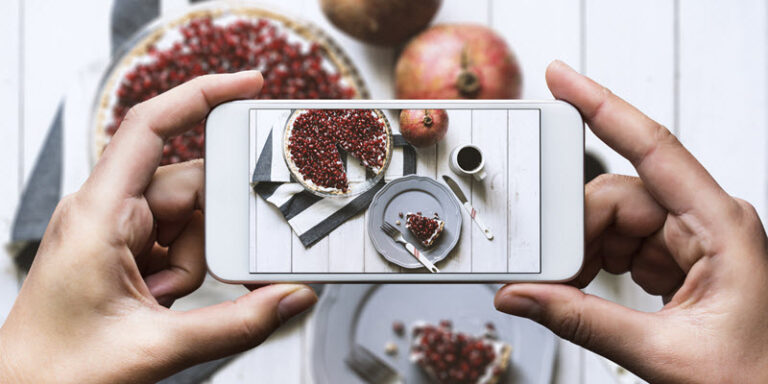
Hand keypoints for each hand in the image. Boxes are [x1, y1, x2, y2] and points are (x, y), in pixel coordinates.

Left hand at [0, 72, 316, 382]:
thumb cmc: (54, 368)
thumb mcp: (155, 347)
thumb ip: (234, 324)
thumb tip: (289, 298)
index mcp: (99, 214)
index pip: (151, 126)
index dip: (201, 95)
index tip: (249, 85)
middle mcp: (108, 212)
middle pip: (190, 185)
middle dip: (212, 230)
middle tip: (221, 267)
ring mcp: (118, 231)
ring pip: (190, 219)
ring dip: (197, 261)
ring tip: (171, 300)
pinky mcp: (127, 251)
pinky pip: (179, 242)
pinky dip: (189, 269)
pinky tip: (168, 300)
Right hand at [495, 61, 767, 382]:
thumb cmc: (755, 376)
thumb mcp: (663, 353)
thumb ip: (584, 321)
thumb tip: (524, 296)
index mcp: (721, 225)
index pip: (653, 147)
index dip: (602, 106)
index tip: (562, 80)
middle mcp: (707, 221)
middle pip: (619, 194)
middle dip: (576, 229)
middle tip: (550, 270)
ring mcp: (692, 239)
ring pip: (614, 219)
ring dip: (583, 251)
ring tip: (570, 288)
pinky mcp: (679, 259)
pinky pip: (622, 242)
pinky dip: (595, 262)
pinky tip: (589, 287)